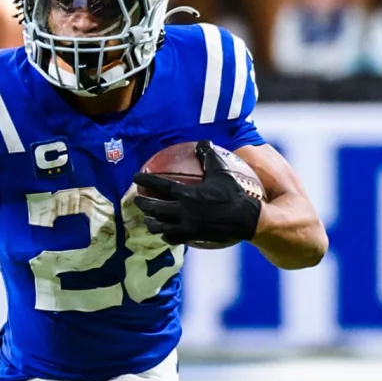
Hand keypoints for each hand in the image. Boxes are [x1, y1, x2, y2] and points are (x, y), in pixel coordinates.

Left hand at [132, 140, 261, 246]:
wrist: (245, 220)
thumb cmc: (234, 194)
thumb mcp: (221, 172)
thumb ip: (209, 157)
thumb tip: (203, 142)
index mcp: (188, 194)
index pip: (160, 186)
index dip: (146, 180)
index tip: (135, 177)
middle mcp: (183, 211)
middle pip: (155, 208)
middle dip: (143, 204)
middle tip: (137, 200)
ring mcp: (186, 226)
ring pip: (160, 226)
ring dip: (151, 222)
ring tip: (147, 218)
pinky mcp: (192, 237)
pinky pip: (172, 238)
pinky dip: (165, 234)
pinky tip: (164, 232)